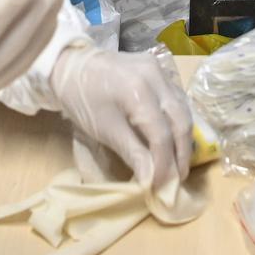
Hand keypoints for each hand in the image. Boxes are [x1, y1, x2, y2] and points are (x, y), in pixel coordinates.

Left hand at [50, 46, 193, 199]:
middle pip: (180, 120)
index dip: (165, 165)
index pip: (161, 135)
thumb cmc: (83, 101)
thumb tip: (151, 182)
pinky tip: (174, 136)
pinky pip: (176, 97)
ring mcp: (159, 69)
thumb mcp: (105, 131)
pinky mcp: (158, 68)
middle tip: (178, 178)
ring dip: (183, 137)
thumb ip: (133, 154)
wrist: (71, 66)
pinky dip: (177, 119)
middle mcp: (156, 77)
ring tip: (178, 162)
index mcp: (138, 92)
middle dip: (181, 153)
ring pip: (183, 108)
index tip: (162, 187)